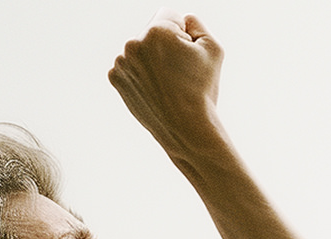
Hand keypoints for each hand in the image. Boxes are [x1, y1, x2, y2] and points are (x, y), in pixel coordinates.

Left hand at [109, 10, 223, 161]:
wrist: (186, 130)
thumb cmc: (202, 91)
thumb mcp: (213, 50)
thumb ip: (197, 25)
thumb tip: (184, 19)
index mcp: (157, 31)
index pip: (171, 16)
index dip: (185, 35)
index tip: (188, 57)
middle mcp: (134, 43)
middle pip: (153, 33)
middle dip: (166, 48)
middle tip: (180, 75)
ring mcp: (121, 62)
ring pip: (142, 51)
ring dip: (153, 61)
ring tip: (168, 85)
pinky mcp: (116, 79)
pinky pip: (131, 68)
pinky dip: (142, 76)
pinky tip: (156, 91)